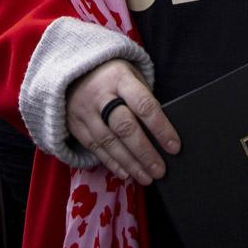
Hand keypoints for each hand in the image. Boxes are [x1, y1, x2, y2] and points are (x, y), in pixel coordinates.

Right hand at [66, 58, 179, 185]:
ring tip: (146, 177)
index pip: (143, 105)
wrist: (74, 70)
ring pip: (109, 142)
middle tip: (160, 170)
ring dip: (130, 163)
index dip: (160, 127)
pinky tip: (126, 173)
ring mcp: (85, 110)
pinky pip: (95, 148)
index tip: (174, 146)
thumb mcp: (130, 75)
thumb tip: (163, 133)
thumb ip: (143, 99)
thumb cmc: (112, 76)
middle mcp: (100, 94)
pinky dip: (112, 163)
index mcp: (119, 77)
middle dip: (144, 152)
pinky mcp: (75, 125)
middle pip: (124, 127)